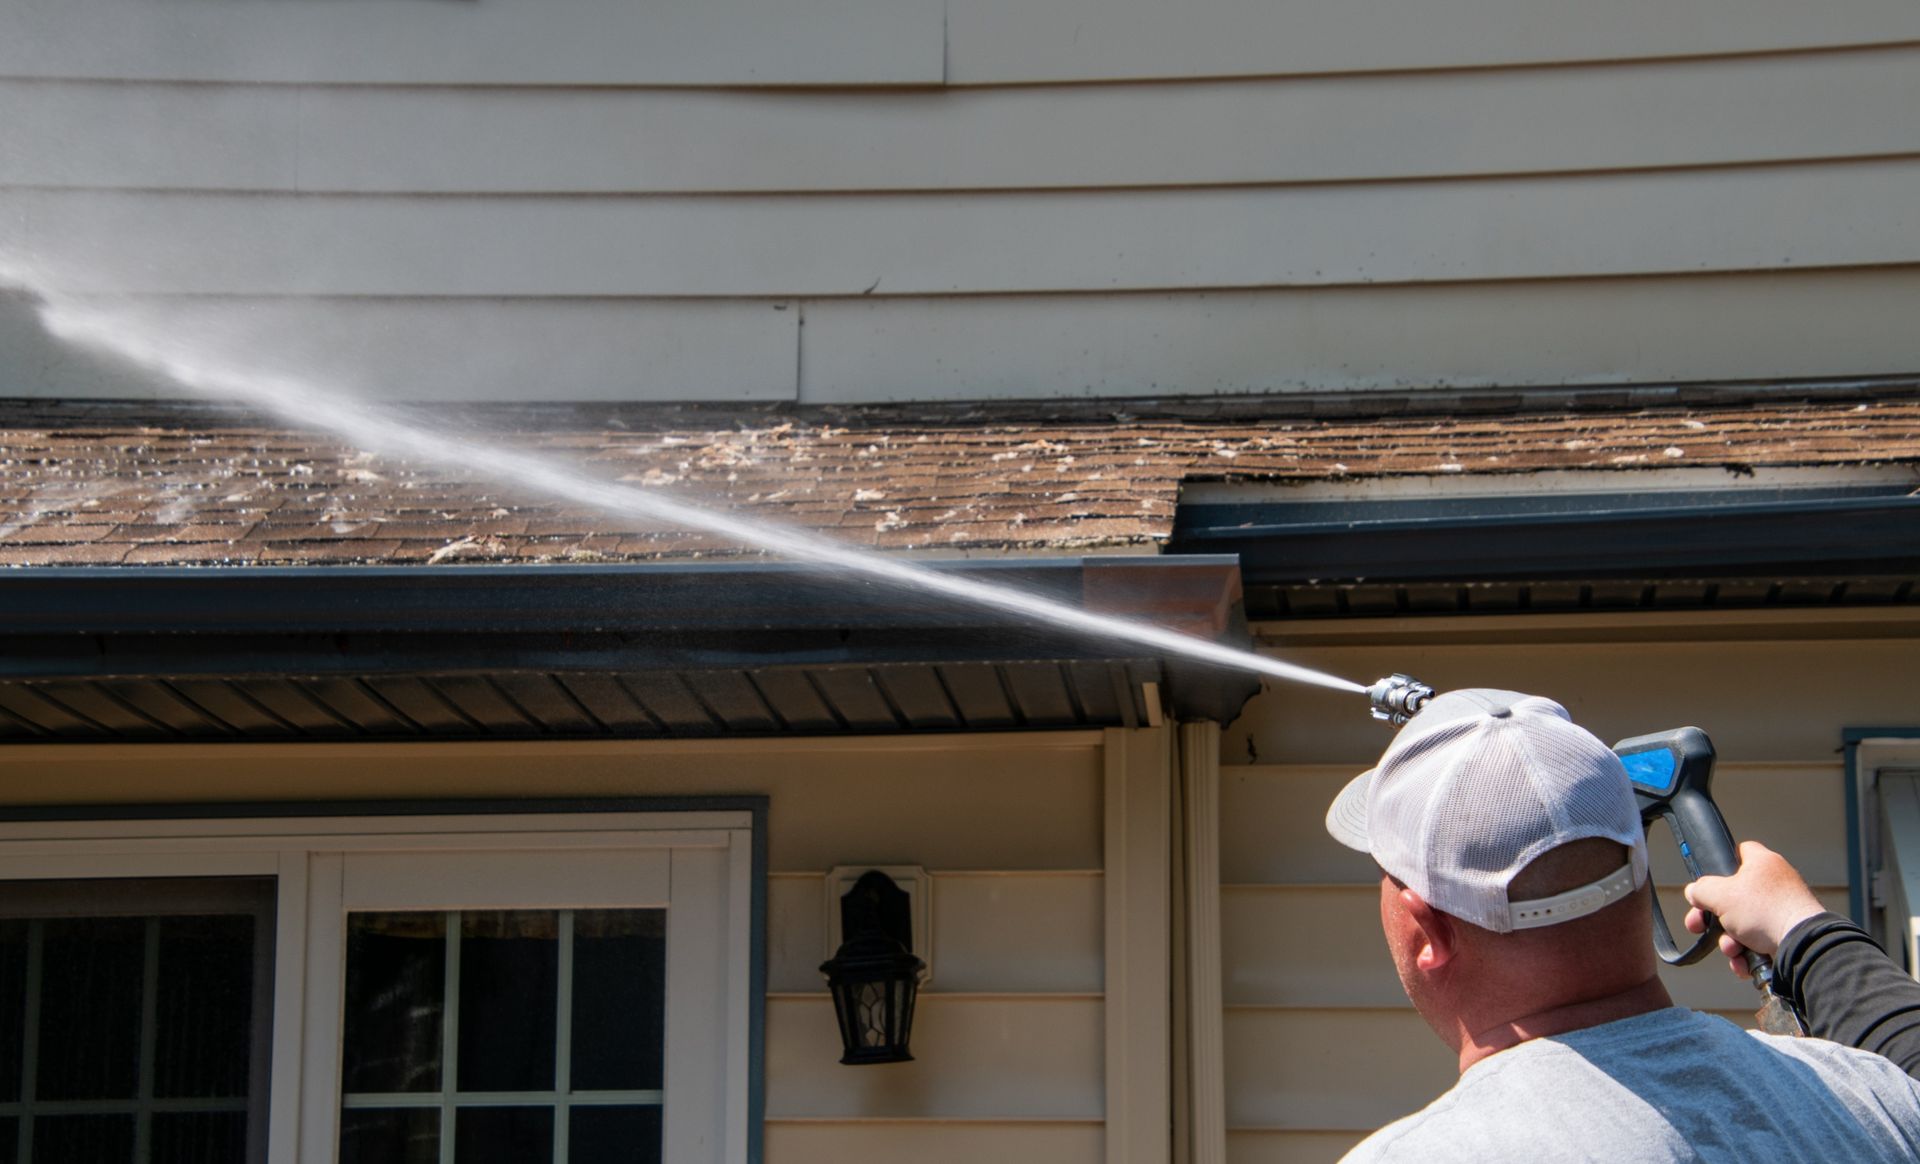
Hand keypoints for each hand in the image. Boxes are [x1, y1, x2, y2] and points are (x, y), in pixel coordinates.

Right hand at [1683, 841, 1824, 977]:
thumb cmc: (1765, 911)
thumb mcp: (1719, 894)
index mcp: (1763, 863)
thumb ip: (1700, 890)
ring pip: (1743, 924)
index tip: (1708, 882)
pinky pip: (1758, 942)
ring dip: (1730, 941)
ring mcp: (1782, 910)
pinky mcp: (1787, 933)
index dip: (1720, 865)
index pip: (1739, 851)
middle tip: (1699, 925)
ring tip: (1733, 949)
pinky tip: (1744, 962)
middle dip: (1714, 918)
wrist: (1801, 945)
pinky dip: (1747, 954)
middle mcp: (1775, 884)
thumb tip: (1694, 892)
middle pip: (1733, 897)